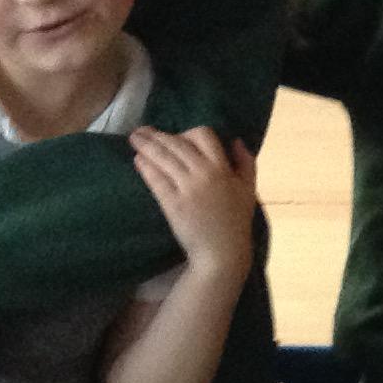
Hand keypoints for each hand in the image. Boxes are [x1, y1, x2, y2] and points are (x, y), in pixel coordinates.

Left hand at [129, 127, 257, 281]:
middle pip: (177, 144)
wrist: (223, 251)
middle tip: (140, 130)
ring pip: (164, 159)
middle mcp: (204, 174)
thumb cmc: (236, 221)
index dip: (188, 132)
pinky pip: (156, 180)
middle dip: (157, 135)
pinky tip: (138, 160)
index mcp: (223, 168)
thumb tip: (235, 140)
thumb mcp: (249, 188)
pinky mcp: (172, 204)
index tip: (177, 137)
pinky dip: (146, 168)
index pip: (203, 135)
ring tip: (134, 139)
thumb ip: (246, 162)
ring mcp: (187, 189)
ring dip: (146, 146)